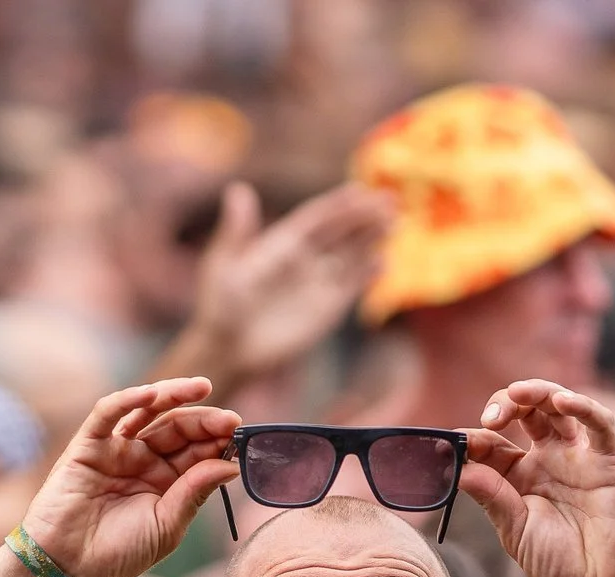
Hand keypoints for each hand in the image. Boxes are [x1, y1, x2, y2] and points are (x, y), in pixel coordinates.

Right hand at [17, 379, 239, 576]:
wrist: (69, 569)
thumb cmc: (118, 554)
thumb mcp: (167, 525)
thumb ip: (195, 492)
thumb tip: (230, 464)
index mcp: (166, 482)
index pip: (197, 451)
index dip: (218, 440)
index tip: (240, 435)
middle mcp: (142, 461)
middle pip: (178, 428)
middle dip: (204, 420)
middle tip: (229, 420)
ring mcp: (115, 451)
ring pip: (148, 412)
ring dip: (174, 395)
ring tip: (201, 388)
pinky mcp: (87, 446)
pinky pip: (107, 415)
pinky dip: (127, 400)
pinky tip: (152, 395)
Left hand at [178, 182, 395, 383]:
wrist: (229, 349)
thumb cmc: (219, 305)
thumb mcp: (224, 264)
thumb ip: (237, 231)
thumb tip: (238, 189)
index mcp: (282, 243)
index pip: (317, 218)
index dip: (338, 204)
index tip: (360, 191)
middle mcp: (305, 258)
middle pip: (342, 232)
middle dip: (366, 216)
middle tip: (391, 200)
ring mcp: (318, 282)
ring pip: (352, 255)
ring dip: (373, 239)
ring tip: (395, 223)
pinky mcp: (327, 308)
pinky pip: (352, 286)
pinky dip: (368, 274)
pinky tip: (384, 263)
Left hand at [466, 381, 614, 576]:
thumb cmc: (562, 565)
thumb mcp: (515, 532)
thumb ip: (490, 497)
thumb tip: (459, 468)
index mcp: (520, 479)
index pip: (492, 444)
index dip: (473, 438)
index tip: (454, 445)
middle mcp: (548, 461)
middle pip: (525, 413)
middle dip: (505, 405)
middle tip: (490, 418)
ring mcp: (578, 459)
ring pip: (559, 408)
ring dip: (538, 393)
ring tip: (518, 394)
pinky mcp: (608, 462)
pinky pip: (600, 425)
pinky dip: (583, 407)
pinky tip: (562, 402)